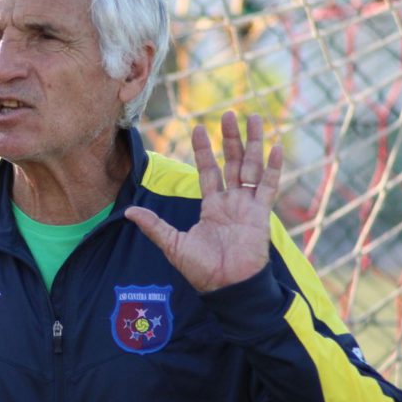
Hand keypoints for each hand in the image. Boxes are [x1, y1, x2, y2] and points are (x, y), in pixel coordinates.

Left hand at [126, 112, 281, 292]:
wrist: (226, 287)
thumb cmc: (202, 270)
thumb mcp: (173, 244)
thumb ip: (154, 225)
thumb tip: (128, 211)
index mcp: (212, 206)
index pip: (209, 170)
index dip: (204, 150)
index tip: (199, 128)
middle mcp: (231, 202)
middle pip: (232, 162)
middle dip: (231, 138)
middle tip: (229, 113)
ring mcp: (248, 206)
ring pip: (252, 167)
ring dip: (254, 144)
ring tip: (255, 119)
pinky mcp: (261, 215)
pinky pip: (268, 187)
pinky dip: (272, 168)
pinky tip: (274, 148)